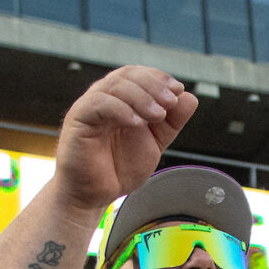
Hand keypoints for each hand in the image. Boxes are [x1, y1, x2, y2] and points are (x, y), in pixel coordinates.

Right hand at [52, 66, 198, 214]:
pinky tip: (137, 123)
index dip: (159, 78)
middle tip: (170, 102)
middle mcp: (105, 97)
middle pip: (128, 74)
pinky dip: (121, 109)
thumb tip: (190, 98)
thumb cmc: (119, 167)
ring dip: (141, 97)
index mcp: (122, 99)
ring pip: (114, 85)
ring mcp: (89, 107)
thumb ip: (172, 122)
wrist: (95, 194)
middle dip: (153, 85)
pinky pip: (98, 104)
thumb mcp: (155, 143)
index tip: (178, 90)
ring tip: (158, 115)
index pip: (139, 74)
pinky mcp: (78, 119)